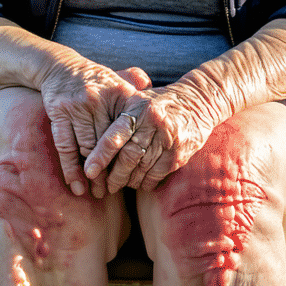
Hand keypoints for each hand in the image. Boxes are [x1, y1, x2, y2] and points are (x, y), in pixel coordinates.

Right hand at [37, 61, 151, 195]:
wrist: (60, 67)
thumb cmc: (96, 82)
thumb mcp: (120, 83)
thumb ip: (140, 96)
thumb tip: (161, 113)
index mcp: (120, 93)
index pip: (129, 131)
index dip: (131, 155)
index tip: (136, 176)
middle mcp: (99, 98)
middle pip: (108, 143)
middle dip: (111, 170)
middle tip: (114, 191)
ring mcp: (77, 105)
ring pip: (86, 148)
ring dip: (92, 175)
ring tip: (97, 193)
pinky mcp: (58, 112)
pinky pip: (65, 147)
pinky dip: (70, 169)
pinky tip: (77, 186)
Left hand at [84, 83, 223, 195]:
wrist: (200, 101)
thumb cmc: (159, 103)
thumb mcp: (138, 100)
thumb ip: (118, 116)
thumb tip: (86, 138)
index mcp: (138, 107)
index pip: (115, 135)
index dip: (100, 155)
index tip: (88, 171)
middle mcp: (154, 122)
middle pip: (128, 157)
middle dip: (114, 175)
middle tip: (105, 186)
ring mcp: (169, 138)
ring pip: (142, 168)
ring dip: (129, 181)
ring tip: (121, 185)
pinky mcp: (179, 153)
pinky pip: (157, 174)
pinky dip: (145, 182)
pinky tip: (139, 183)